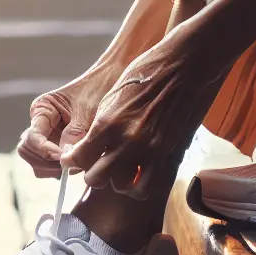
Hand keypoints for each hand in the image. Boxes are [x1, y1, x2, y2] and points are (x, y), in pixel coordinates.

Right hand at [18, 62, 121, 178]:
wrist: (112, 83)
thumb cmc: (98, 90)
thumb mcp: (87, 111)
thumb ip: (75, 134)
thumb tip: (64, 159)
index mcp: (42, 109)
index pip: (32, 136)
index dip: (44, 150)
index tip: (62, 157)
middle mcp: (41, 124)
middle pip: (27, 151)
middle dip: (44, 162)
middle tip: (68, 165)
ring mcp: (49, 137)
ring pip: (36, 162)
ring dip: (52, 168)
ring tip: (75, 165)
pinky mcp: (59, 148)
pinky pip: (51, 165)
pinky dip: (60, 169)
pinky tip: (77, 165)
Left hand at [61, 28, 223, 199]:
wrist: (182, 67)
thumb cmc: (145, 74)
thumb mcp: (113, 97)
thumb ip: (100, 126)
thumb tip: (87, 146)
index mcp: (107, 123)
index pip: (79, 159)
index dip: (73, 161)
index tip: (74, 158)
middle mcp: (126, 141)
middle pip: (96, 179)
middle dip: (93, 174)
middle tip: (96, 165)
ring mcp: (148, 150)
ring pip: (121, 187)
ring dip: (116, 181)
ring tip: (118, 170)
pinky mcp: (167, 153)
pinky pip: (147, 186)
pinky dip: (138, 186)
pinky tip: (136, 174)